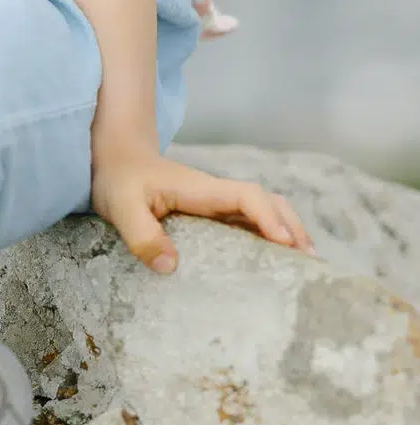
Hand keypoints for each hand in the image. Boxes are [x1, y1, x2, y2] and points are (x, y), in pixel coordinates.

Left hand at [91, 150, 316, 273]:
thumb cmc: (119, 179)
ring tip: (302, 266)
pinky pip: (246, 222)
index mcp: (201, 189)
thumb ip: (142, 234)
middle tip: (308, 262)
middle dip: (291, 227)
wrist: (116, 157)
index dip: (268, 217)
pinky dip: (267, 237)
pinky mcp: (209, 213)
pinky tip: (272, 261)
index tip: (283, 243)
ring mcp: (215, 203)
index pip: (247, 197)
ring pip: (262, 211)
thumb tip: (170, 266)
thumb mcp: (122, 208)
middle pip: (267, 202)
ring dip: (285, 232)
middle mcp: (215, 194)